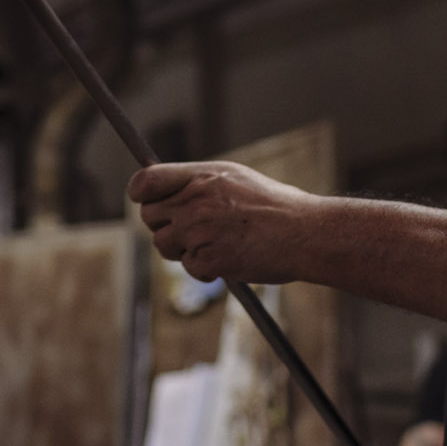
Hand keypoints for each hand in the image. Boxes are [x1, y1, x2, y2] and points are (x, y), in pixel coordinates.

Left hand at [127, 160, 320, 283]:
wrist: (305, 233)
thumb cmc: (275, 206)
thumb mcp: (234, 177)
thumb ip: (197, 182)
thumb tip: (166, 190)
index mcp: (201, 176)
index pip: (146, 182)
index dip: (140, 193)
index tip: (144, 200)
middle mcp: (196, 201)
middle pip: (149, 216)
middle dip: (163, 225)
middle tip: (187, 229)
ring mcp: (201, 231)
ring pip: (164, 245)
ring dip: (182, 249)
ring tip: (214, 243)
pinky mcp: (210, 259)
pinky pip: (189, 268)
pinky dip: (205, 269)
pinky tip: (229, 258)